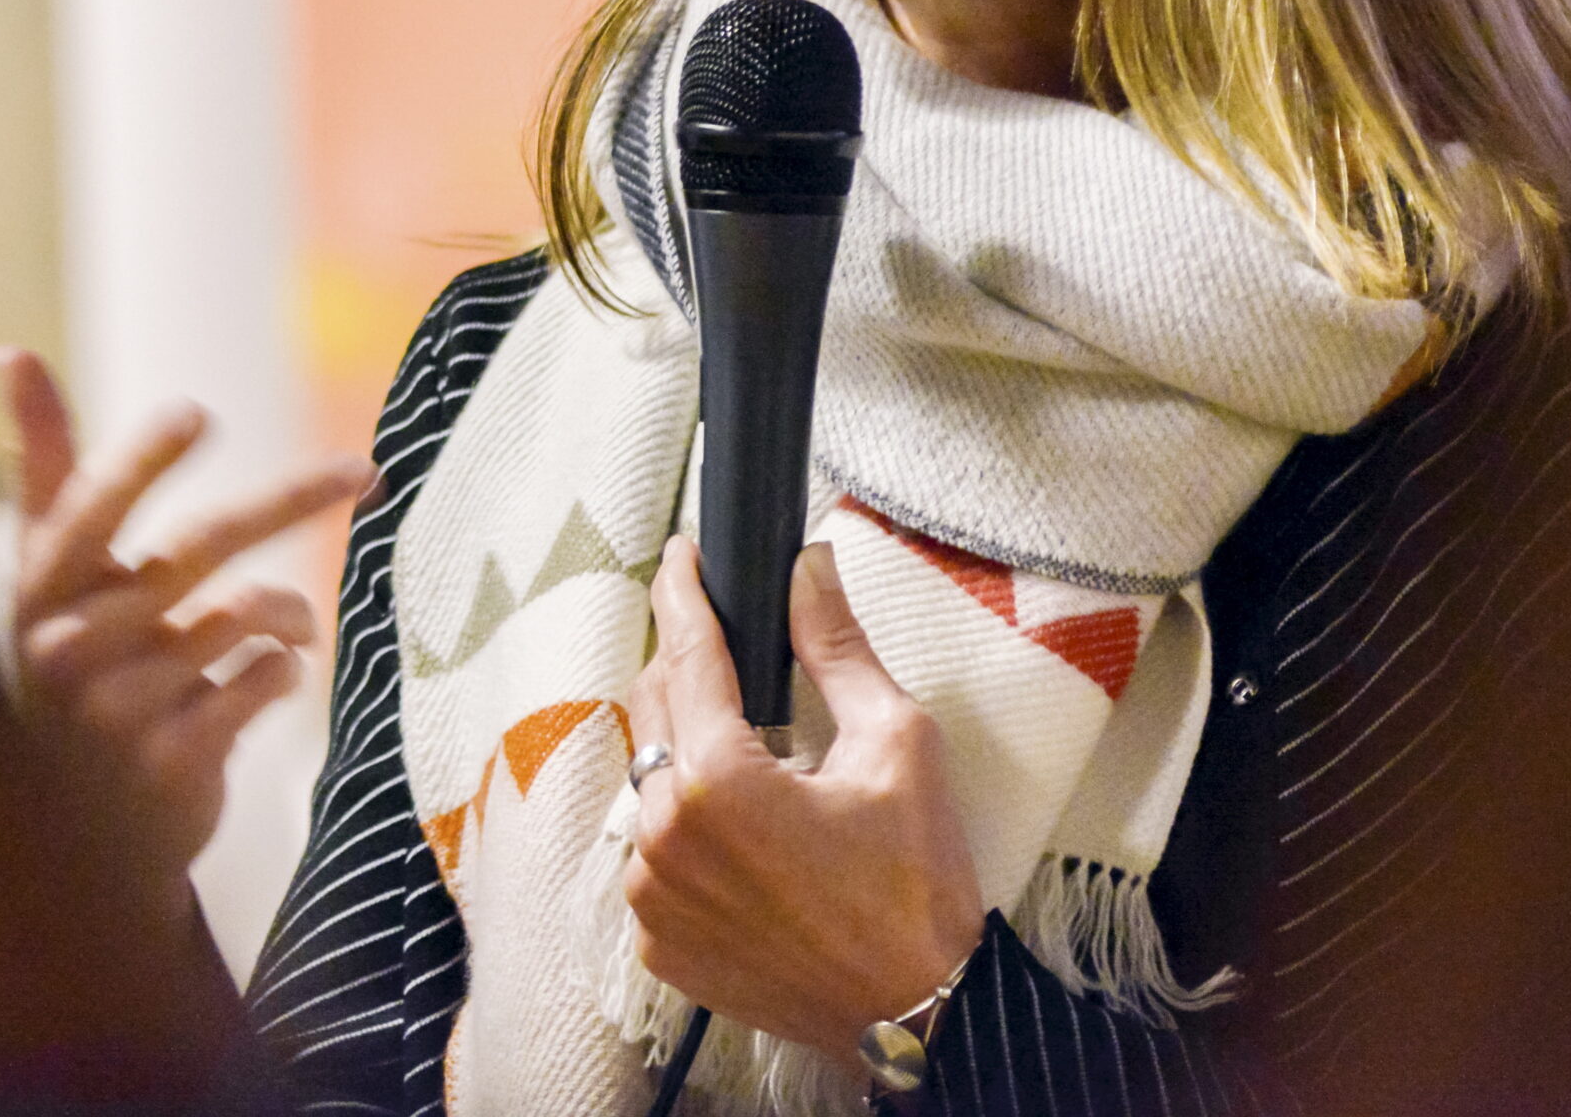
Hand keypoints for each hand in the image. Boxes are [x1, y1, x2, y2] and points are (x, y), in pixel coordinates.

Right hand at [0, 348, 374, 918]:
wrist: (84, 831)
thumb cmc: (80, 659)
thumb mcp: (55, 566)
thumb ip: (47, 460)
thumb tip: (10, 348)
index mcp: (45, 583)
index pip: (92, 508)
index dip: (142, 463)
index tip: (195, 414)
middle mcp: (71, 643)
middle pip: (204, 547)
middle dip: (292, 497)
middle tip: (364, 468)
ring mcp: (117, 708)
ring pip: (250, 611)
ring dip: (289, 612)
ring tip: (284, 627)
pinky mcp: (169, 761)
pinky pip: (267, 678)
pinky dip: (285, 668)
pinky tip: (264, 684)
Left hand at [625, 536, 984, 1069]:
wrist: (917, 1019)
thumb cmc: (916, 884)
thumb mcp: (897, 741)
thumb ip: (837, 646)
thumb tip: (808, 565)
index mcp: (717, 780)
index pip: (686, 654)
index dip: (683, 592)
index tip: (681, 552)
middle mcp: (664, 837)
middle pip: (657, 711)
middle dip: (687, 663)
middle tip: (726, 636)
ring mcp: (653, 900)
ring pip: (652, 782)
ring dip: (688, 748)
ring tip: (748, 740)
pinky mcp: (660, 945)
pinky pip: (655, 854)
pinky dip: (688, 823)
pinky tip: (742, 823)